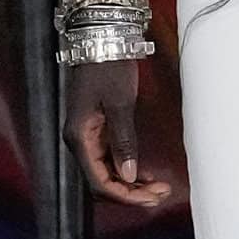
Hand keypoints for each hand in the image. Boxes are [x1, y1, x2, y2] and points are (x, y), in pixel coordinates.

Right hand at [62, 60, 173, 207]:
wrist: (101, 41)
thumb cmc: (108, 68)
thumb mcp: (120, 104)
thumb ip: (123, 141)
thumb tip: (128, 175)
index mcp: (80, 137)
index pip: (99, 182)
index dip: (125, 195)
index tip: (150, 197)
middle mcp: (79, 141)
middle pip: (101, 183)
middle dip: (130, 194)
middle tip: (159, 194)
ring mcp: (86, 137)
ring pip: (105, 174)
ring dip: (129, 185)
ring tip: (157, 188)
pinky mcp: (95, 131)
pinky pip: (108, 160)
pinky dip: (126, 171)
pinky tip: (144, 175)